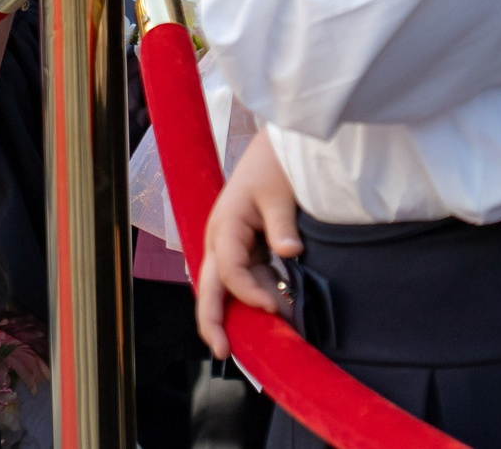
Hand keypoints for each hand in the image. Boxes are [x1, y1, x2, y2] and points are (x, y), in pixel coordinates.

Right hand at [194, 129, 300, 359]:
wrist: (274, 147)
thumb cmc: (273, 165)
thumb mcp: (279, 193)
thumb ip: (282, 225)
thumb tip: (291, 252)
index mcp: (224, 225)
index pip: (228, 271)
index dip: (248, 293)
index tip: (274, 308)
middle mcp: (220, 240)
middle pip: (209, 288)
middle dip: (213, 321)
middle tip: (223, 352)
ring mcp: (230, 246)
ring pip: (227, 289)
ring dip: (243, 312)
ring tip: (269, 337)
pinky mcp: (245, 249)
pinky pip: (245, 280)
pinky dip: (258, 297)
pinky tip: (278, 311)